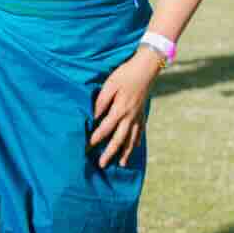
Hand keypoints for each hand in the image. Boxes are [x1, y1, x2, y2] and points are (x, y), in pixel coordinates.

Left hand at [90, 49, 163, 167]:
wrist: (146, 68)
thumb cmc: (125, 74)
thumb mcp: (109, 85)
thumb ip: (101, 102)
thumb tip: (93, 116)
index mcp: (120, 110)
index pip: (104, 129)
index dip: (95, 139)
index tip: (87, 148)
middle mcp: (130, 117)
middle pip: (118, 139)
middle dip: (109, 153)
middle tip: (101, 165)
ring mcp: (138, 116)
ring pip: (131, 139)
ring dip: (126, 152)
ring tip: (121, 164)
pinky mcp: (142, 113)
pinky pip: (140, 131)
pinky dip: (137, 140)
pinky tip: (135, 146)